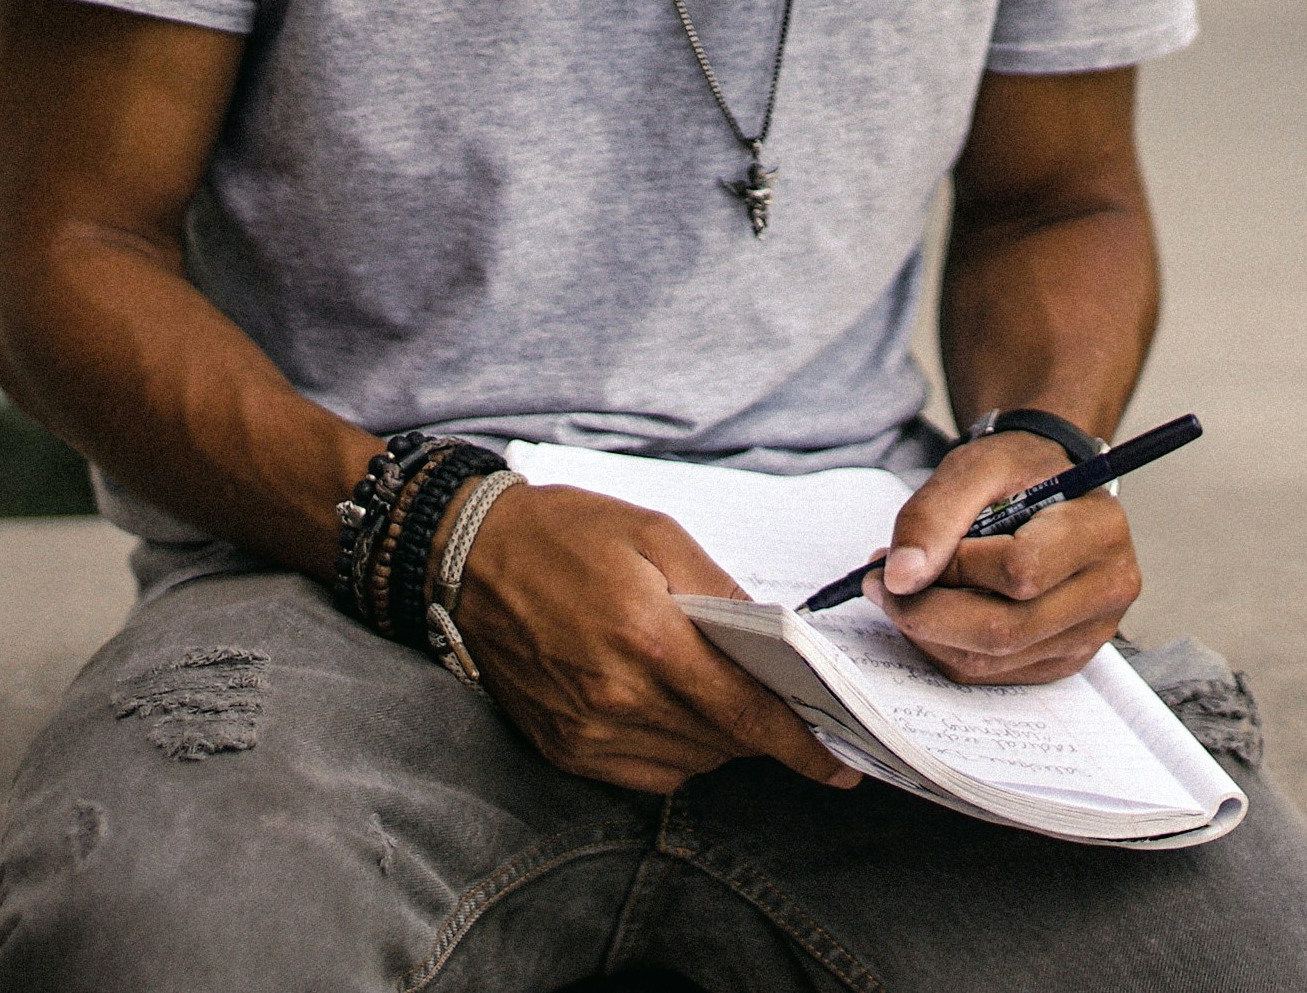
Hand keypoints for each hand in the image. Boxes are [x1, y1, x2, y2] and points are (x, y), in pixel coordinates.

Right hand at [452, 482, 863, 795]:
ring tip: (714, 691)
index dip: (801, 744)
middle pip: (723, 742)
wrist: (466, 557)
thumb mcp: (653, 533)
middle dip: (761, 728)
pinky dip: (673, 752)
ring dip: (718, 739)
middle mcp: (619, 697)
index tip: (840, 763)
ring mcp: (588, 731)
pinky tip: (668, 708)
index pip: (746, 713)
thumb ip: (719, 589)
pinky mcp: (563, 748)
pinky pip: (645, 774)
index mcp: (649, 638)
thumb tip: (774, 641)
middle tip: (784, 703)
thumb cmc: (564, 533)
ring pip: (690, 763)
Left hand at [866, 433, 1139, 685]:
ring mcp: (1090, 633)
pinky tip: (932, 611)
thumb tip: (899, 577)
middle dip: (927, 612)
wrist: (1052, 488)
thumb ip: (933, 514)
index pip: (1020, 571)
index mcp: (1099, 531)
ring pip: (993, 659)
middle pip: (1006, 629)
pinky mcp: (1064, 659)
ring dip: (929, 633)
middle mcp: (1107, 590)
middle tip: (880, 585)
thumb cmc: (1018, 472)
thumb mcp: (974, 466)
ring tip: (902, 592)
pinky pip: (992, 673)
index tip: (895, 558)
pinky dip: (946, 648)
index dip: (952, 569)